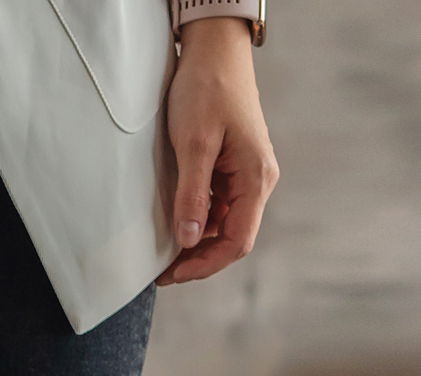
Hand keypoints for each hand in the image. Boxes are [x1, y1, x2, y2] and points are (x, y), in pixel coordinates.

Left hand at [157, 19, 278, 284]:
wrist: (215, 54)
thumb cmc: (206, 91)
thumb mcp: (194, 144)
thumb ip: (193, 194)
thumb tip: (190, 240)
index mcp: (256, 178)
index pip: (238, 242)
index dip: (205, 265)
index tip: (171, 275)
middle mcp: (258, 181)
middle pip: (233, 238)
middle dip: (199, 259)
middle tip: (162, 272)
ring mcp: (246, 175)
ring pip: (225, 225)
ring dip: (197, 243)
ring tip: (163, 254)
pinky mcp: (233, 168)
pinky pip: (218, 206)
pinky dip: (198, 222)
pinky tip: (175, 226)